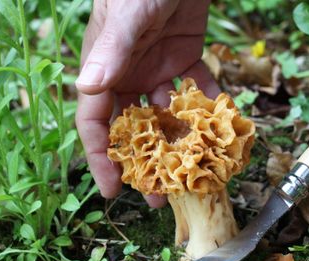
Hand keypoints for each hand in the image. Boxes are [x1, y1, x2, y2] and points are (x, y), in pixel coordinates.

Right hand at [75, 0, 218, 205]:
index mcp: (107, 70)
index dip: (101, 157)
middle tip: (160, 194)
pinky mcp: (187, 59)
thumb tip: (87, 90)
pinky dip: (208, 108)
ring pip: (169, 115)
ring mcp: (160, 69)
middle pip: (135, 129)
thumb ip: (109, 52)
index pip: (96, 122)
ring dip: (181, 143)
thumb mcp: (124, 17)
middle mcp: (131, 75)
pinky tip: (221, 130)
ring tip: (195, 172)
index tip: (111, 189)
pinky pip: (198, 89)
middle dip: (146, 163)